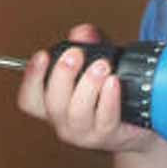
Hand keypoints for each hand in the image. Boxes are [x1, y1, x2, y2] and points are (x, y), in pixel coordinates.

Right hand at [16, 24, 157, 153]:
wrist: (136, 122)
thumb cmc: (109, 92)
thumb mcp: (96, 63)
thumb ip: (88, 45)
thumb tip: (82, 32)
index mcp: (52, 105)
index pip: (30, 98)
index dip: (32, 77)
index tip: (42, 55)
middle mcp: (63, 121)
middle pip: (53, 104)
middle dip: (62, 75)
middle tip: (75, 54)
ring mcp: (84, 132)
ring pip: (77, 112)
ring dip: (88, 85)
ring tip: (101, 65)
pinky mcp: (107, 135)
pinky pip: (105, 119)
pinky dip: (109, 100)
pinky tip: (113, 82)